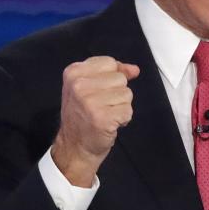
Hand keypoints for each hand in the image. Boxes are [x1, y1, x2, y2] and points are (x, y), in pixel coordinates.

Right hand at [51, 56, 139, 186]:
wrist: (74, 147)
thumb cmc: (83, 116)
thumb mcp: (88, 87)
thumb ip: (112, 73)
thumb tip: (134, 69)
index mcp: (73, 73)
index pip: (109, 63)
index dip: (111, 77)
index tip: (100, 91)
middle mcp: (79, 85)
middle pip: (120, 78)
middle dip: (116, 93)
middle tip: (101, 106)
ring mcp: (89, 102)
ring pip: (126, 94)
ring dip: (121, 107)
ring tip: (105, 115)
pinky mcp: (102, 118)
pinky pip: (128, 110)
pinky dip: (123, 119)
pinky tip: (109, 124)